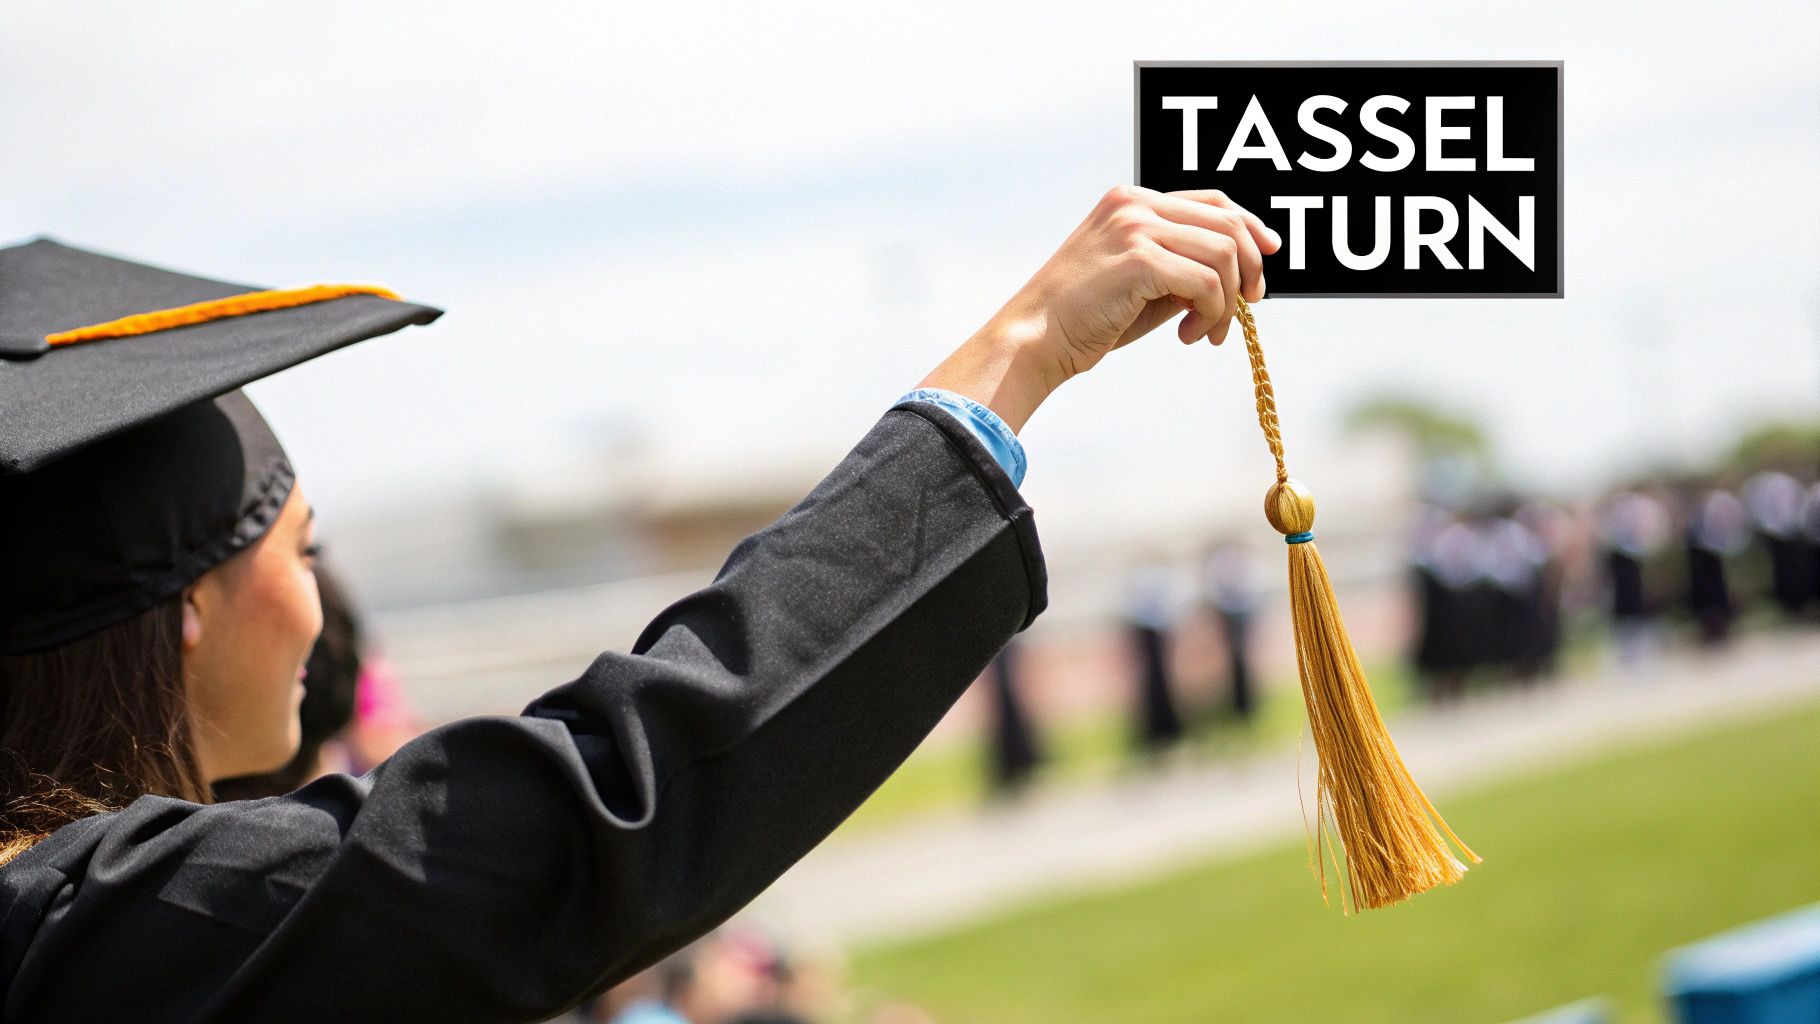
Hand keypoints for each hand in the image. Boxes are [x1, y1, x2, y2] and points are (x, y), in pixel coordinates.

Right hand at [1018, 185, 1279, 371]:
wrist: (1034, 338)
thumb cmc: (1082, 318)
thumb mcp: (1138, 281)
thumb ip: (1179, 267)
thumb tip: (1232, 278)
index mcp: (1130, 201)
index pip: (1211, 201)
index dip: (1249, 226)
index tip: (1268, 256)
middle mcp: (1134, 204)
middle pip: (1226, 224)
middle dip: (1249, 270)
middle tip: (1247, 308)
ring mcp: (1135, 227)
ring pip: (1223, 255)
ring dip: (1226, 302)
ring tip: (1206, 332)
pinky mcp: (1138, 259)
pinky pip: (1206, 284)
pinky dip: (1211, 315)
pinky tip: (1190, 335)